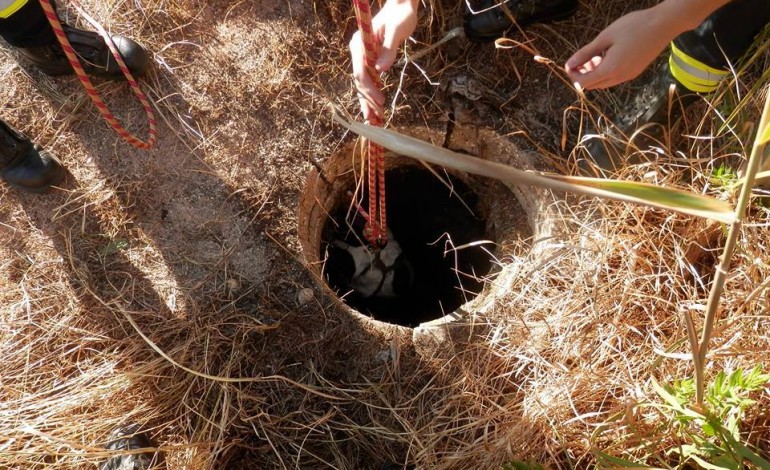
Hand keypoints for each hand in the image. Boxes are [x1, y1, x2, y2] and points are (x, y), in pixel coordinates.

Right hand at [349, 0, 418, 120]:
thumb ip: (388, 49)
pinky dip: (373, 93)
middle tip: (373, 119)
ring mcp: (363, 56)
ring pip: (363, 82)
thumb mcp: (397, 31)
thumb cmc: (401, 15)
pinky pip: (370, 79)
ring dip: (368, 101)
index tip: (380, 101)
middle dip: (366, 100)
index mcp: (359, 44)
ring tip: (374, 119)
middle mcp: (358, 51)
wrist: (402, 6)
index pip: (360, 71)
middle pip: (359, 80)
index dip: (369, 88)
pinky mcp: (371, 59)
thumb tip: (381, 70)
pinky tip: (377, 107)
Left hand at [564, 8, 674, 89]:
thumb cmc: (634, 26)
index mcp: (611, 69)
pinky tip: (606, 57)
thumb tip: (569, 64)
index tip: (569, 64)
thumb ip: (586, 53)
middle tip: (580, 59)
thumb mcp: (605, 37)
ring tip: (593, 56)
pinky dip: (605, 72)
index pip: (584, 82)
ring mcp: (629, 76)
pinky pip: (614, 78)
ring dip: (594, 73)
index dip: (573, 75)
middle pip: (593, 85)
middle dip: (582, 75)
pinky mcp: (635, 72)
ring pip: (604, 82)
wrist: (664, 24)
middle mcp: (620, 77)